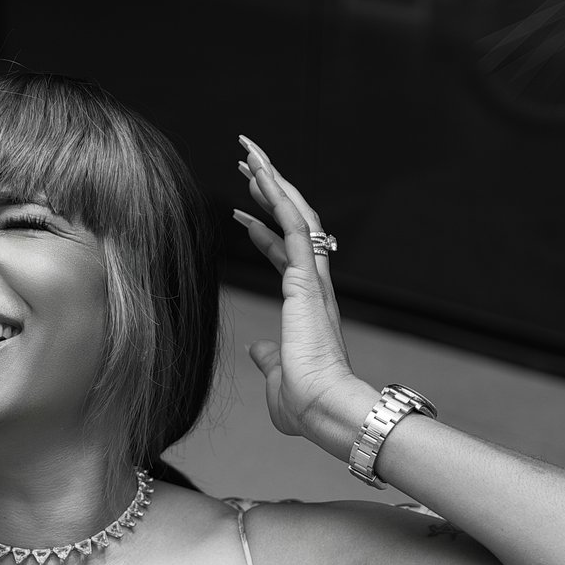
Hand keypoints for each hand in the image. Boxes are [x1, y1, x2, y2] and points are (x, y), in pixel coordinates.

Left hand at [232, 137, 373, 455]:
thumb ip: (268, 359)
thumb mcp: (277, 378)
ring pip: (295, 214)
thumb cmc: (306, 405)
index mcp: (306, 306)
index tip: (240, 213)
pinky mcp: (308, 280)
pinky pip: (295, 226)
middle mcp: (314, 285)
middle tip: (247, 165)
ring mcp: (313, 280)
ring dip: (272, 182)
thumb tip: (257, 351)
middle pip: (293, 224)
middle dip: (270, 192)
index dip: (262, 231)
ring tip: (249, 155)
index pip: (283, 256)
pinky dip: (279, 197)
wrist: (324, 410)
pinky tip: (261, 174)